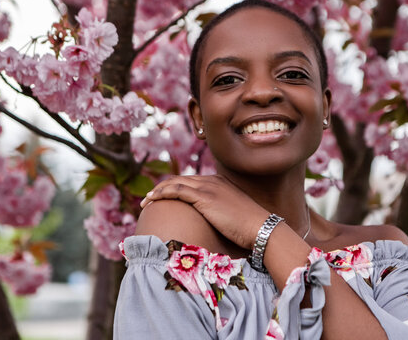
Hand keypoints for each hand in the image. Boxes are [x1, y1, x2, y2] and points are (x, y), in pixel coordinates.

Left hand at [140, 175, 269, 249]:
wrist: (261, 228)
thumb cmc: (250, 228)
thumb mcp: (233, 215)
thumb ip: (221, 213)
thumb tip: (212, 225)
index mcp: (220, 183)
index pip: (191, 181)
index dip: (175, 187)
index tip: (164, 197)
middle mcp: (213, 181)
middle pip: (180, 179)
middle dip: (163, 187)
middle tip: (149, 199)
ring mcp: (209, 187)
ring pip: (175, 182)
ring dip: (158, 190)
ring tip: (146, 201)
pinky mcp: (204, 197)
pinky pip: (176, 190)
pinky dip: (161, 193)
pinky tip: (151, 200)